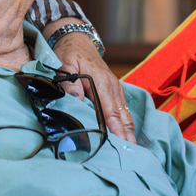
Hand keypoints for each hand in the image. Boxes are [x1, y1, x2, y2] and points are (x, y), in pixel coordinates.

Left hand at [46, 21, 136, 142]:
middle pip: (123, 115)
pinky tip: (127, 137)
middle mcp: (113, 86)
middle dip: (128, 135)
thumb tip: (77, 99)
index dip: (116, 128)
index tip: (121, 144)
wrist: (77, 40)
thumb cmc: (69, 53)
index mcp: (101, 81)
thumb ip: (68, 83)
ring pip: (125, 114)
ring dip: (129, 132)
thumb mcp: (63, 64)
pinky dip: (126, 124)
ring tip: (132, 151)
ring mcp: (116, 89)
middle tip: (132, 156)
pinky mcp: (115, 91)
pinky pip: (123, 110)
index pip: (110, 110)